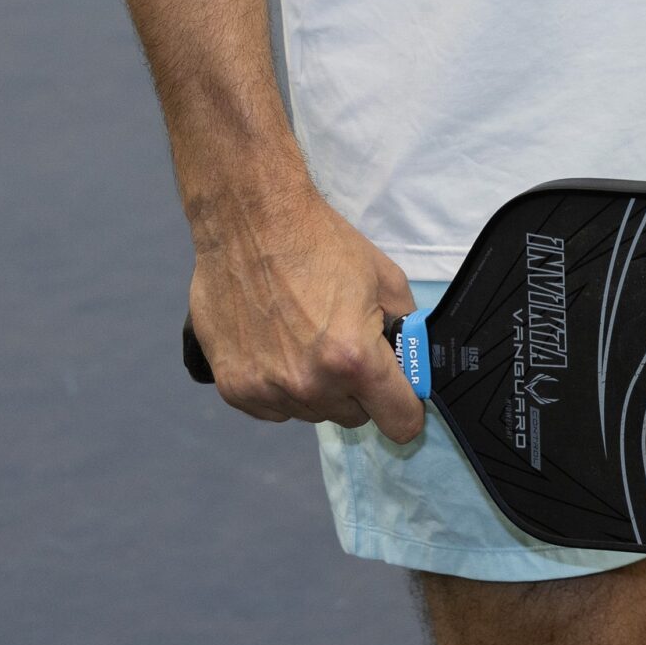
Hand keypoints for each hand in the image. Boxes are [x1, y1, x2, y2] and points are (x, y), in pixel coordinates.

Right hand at [186, 180, 422, 439]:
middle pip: (353, 415)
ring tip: (306, 338)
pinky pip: (274, 408)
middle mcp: (310, 385)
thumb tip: (411, 360)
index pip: (398, 421)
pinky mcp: (234, 390)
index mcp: (353, 359)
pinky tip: (277, 347)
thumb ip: (404, 328)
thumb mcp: (384, 278)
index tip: (403, 402)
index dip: (407, 411)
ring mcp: (268, 391)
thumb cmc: (321, 244)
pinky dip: (281, 387)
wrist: (251, 223)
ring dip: (317, 388)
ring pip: (312, 412)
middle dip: (358, 389)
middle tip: (346, 346)